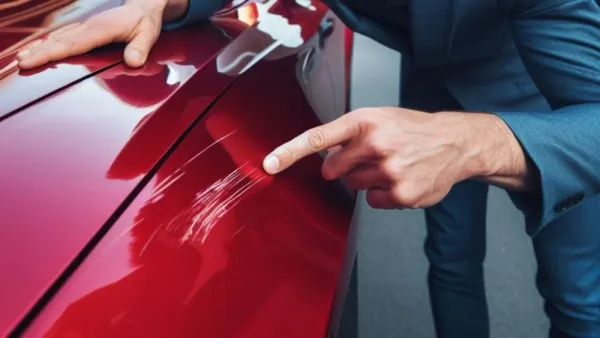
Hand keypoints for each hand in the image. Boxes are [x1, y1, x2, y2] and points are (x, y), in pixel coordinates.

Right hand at [16, 0, 187, 69]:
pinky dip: (49, 45)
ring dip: (40, 49)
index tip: (33, 60)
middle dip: (39, 53)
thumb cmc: (144, 22)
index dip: (52, 53)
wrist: (143, 7)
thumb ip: (140, 48)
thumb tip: (133, 62)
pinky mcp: (85, 31)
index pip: (72, 44)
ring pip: (58, 39)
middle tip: (20, 64)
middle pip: (59, 42)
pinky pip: (64, 38)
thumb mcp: (148, 34)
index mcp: (100, 29)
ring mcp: (85, 28)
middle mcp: (88, 27)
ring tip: (21, 59)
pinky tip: (38, 51)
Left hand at [262, 107, 529, 208]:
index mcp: (366, 121)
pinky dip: (382, 195)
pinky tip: (401, 180)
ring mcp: (389, 171)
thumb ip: (350, 135)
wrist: (455, 142)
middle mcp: (376, 144)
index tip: (269, 164)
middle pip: (334, 170)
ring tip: (393, 165)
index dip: (290, 152)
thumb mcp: (381, 118)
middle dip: (344, 168)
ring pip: (354, 186)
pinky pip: (373, 201)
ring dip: (367, 179)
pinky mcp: (400, 194)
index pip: (319, 137)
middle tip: (368, 158)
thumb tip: (326, 158)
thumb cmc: (414, 129)